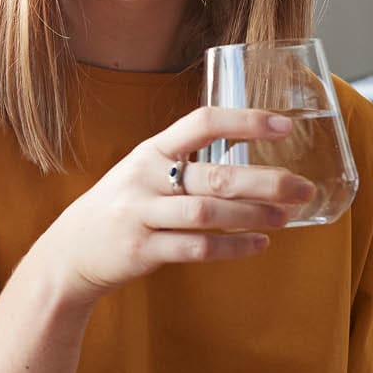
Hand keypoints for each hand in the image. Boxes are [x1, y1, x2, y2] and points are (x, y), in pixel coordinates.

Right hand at [39, 107, 315, 307]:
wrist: (70, 250)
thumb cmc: (121, 207)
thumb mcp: (143, 173)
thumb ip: (185, 165)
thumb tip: (251, 165)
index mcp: (151, 151)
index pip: (202, 123)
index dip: (245, 122)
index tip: (284, 126)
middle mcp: (145, 178)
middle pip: (214, 174)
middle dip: (265, 181)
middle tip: (302, 186)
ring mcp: (141, 214)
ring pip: (207, 213)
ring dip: (253, 215)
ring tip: (285, 216)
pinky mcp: (142, 250)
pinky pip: (196, 248)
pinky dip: (232, 248)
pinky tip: (259, 245)